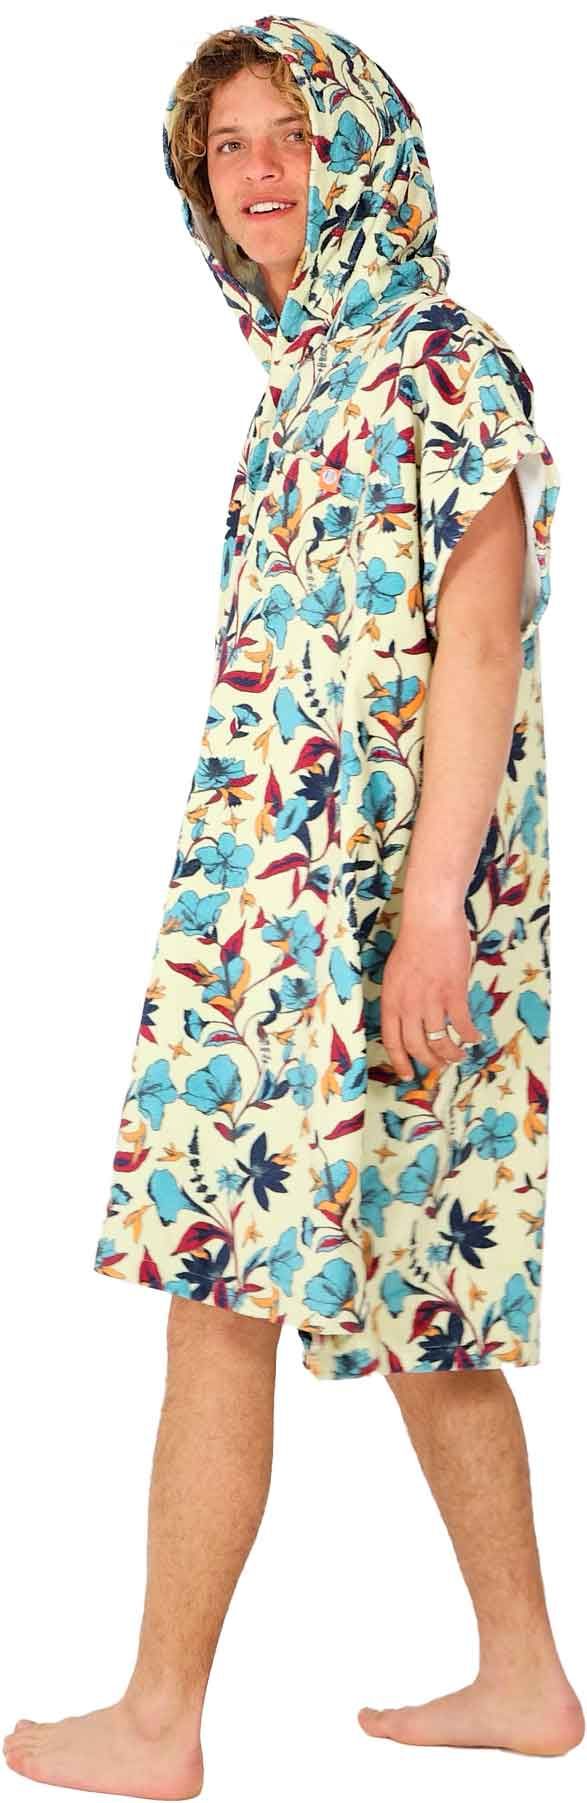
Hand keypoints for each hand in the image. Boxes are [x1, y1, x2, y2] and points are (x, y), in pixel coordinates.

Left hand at [380, 903, 483, 1077]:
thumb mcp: (396, 973)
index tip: (408, 1075)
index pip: (392, 1041)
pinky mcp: (453, 992)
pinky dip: (470, 1035)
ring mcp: (431, 1000)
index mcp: (390, 999)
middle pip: (416, 1046)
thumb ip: (401, 997)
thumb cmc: (414, 941)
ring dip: (451, 1054)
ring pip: (440, 1040)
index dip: (400, 1062)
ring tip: (458, 1057)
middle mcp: (408, 1004)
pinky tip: (475, 1038)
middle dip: (429, 1062)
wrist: (430, 919)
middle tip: (439, 1067)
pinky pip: (462, 1024)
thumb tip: (410, 1018)